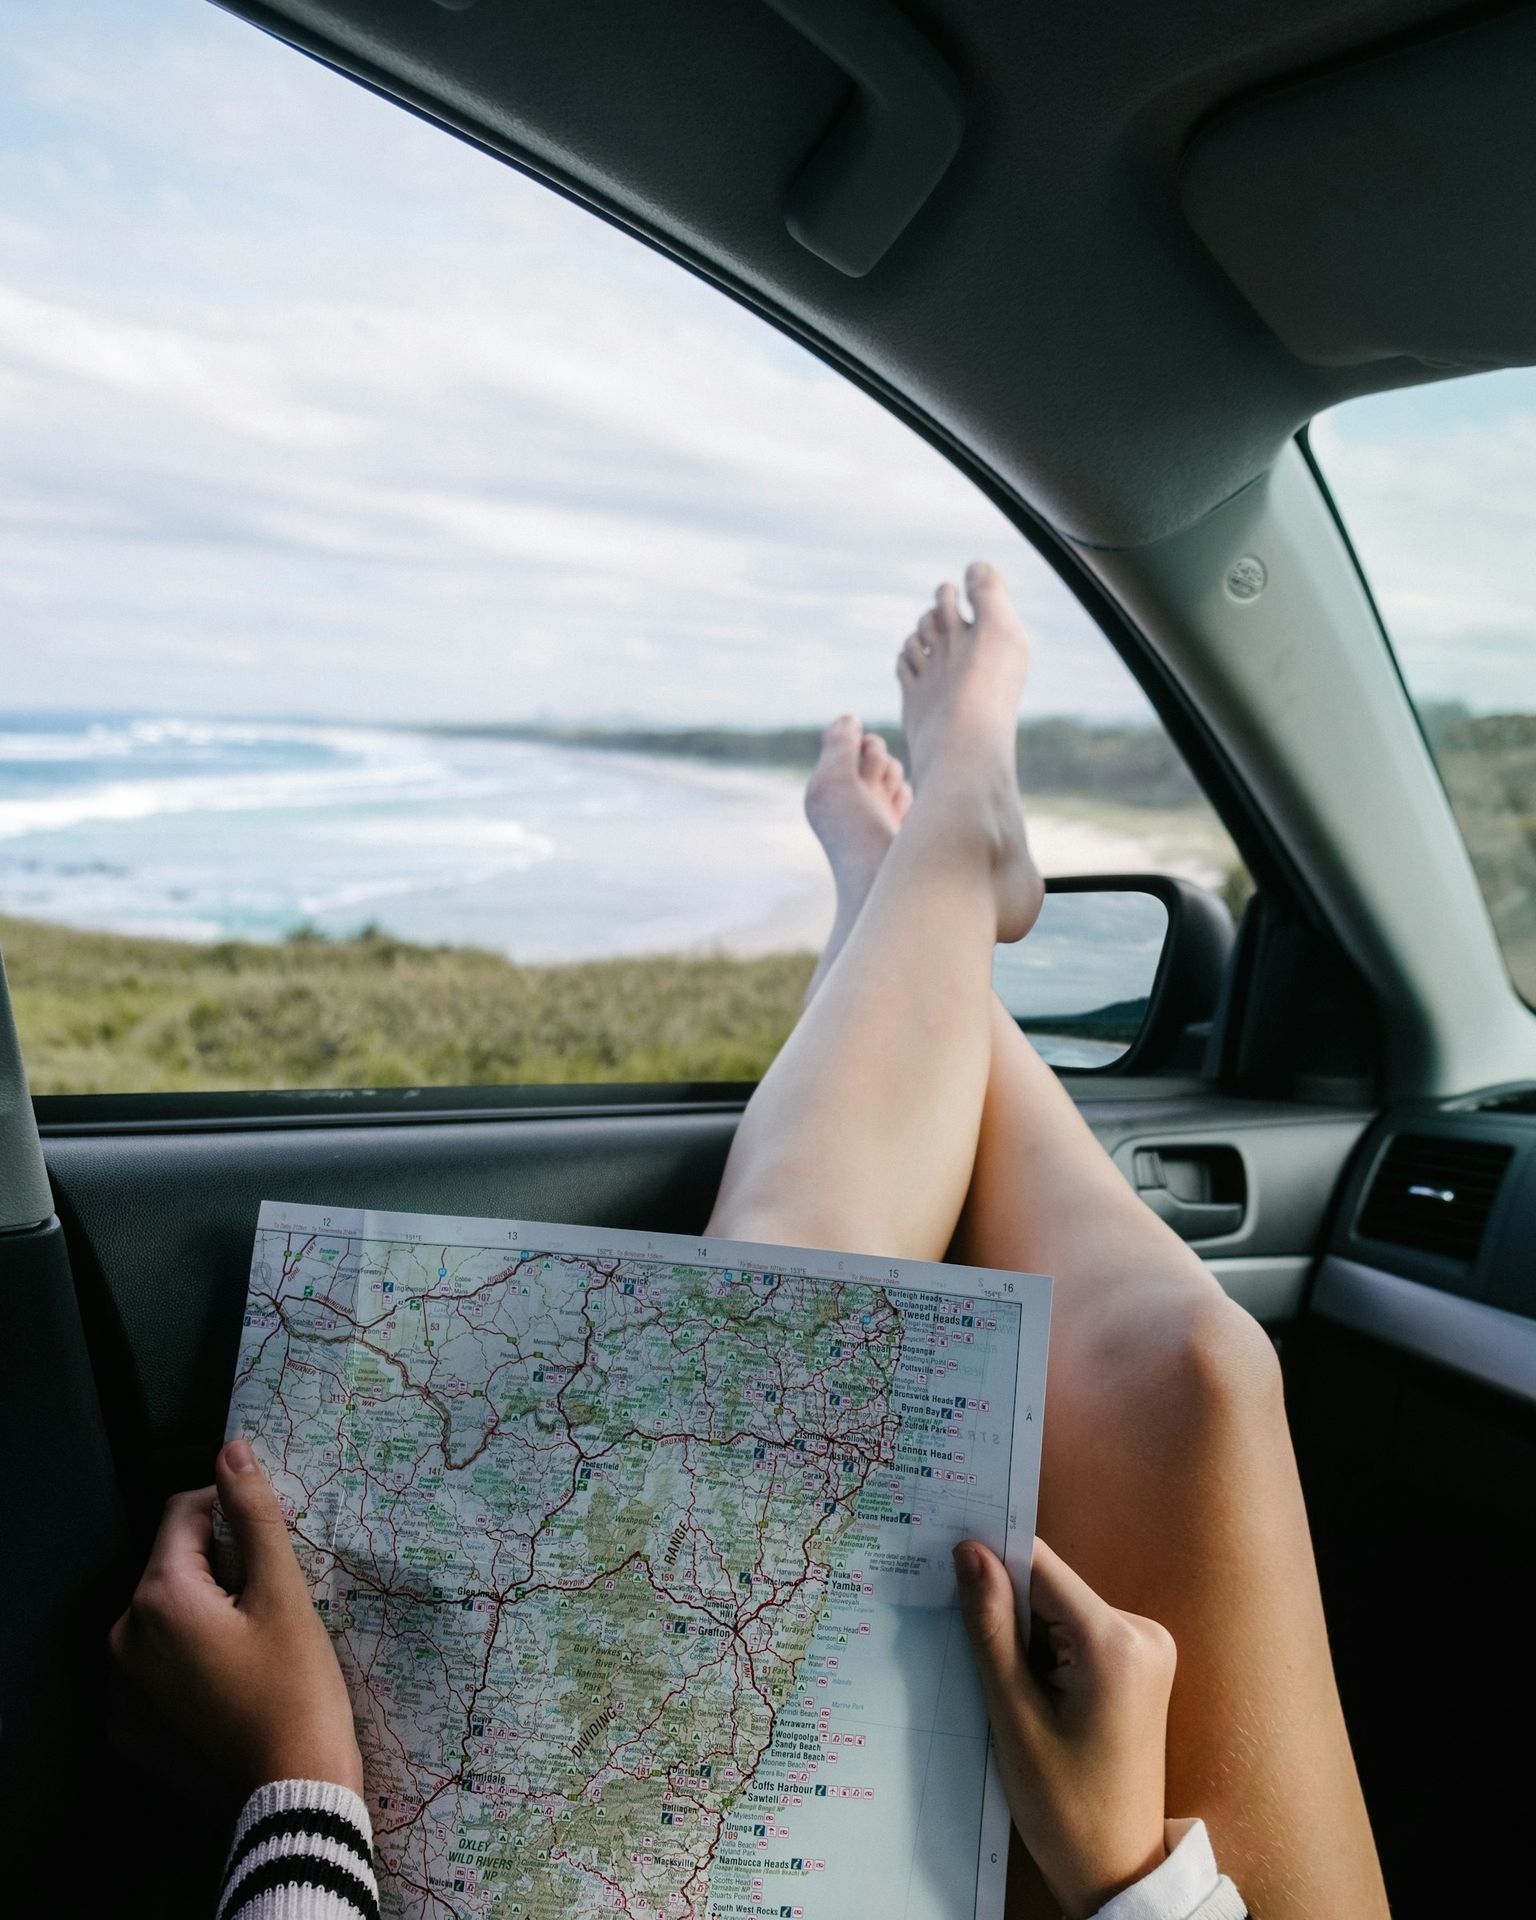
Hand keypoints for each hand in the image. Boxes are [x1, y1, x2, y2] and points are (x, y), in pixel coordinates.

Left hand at [110, 1439, 363, 1796]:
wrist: (291, 1796)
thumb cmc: (296, 1688)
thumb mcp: (284, 1592)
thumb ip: (255, 1514)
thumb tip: (232, 1449)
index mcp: (159, 1597)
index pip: (185, 1513)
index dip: (232, 1509)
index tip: (273, 1539)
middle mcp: (124, 1637)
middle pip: (174, 1566)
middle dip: (221, 1565)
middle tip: (273, 1598)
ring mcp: (121, 1689)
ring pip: (166, 1617)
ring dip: (205, 1611)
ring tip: (256, 1642)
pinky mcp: (130, 1728)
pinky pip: (155, 1667)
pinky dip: (188, 1660)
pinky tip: (233, 1681)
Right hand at [954, 1537, 1173, 1918]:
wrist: (1117, 1872)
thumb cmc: (1065, 1807)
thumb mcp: (1015, 1718)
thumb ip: (992, 1629)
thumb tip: (969, 1551)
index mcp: (1116, 1641)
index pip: (1040, 1567)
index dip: (990, 1560)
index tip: (941, 1561)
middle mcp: (1142, 1631)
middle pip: (1050, 1589)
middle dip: (1006, 1611)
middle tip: (967, 1650)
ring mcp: (1146, 1648)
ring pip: (1059, 1611)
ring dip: (1024, 1637)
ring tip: (1005, 1689)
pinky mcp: (1139, 1665)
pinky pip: (1077, 1633)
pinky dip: (1045, 1653)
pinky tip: (1029, 1694)